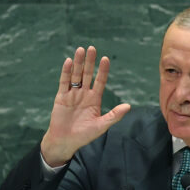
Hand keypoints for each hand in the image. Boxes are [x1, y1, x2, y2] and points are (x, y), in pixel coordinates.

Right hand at [40, 46, 131, 166]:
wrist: (65, 141)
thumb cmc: (84, 135)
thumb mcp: (101, 126)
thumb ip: (114, 115)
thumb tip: (128, 106)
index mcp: (94, 99)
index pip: (100, 81)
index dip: (102, 71)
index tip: (106, 59)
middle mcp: (84, 94)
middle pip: (88, 75)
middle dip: (90, 62)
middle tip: (92, 48)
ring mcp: (72, 94)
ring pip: (76, 75)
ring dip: (79, 63)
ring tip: (81, 50)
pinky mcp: (61, 97)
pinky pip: (64, 82)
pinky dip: (66, 72)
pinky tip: (69, 61)